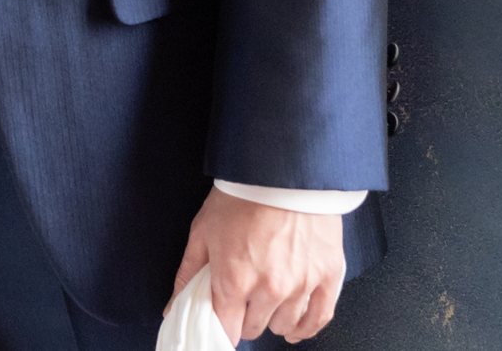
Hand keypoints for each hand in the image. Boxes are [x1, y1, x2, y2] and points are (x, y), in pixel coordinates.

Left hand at [174, 187, 345, 342]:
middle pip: (254, 328)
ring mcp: (301, 285)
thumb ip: (188, 275)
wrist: (282, 171)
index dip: (219, 328)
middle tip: (240, 298)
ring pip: (284, 325)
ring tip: (264, 300)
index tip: (218, 321)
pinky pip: (319, 318)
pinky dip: (305, 328)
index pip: (225, 330)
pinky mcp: (328, 276)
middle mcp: (269, 288)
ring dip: (272, 318)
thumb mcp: (202, 232)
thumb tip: (173, 306)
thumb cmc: (242, 196)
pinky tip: (294, 328)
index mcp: (234, 279)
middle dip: (243, 317)